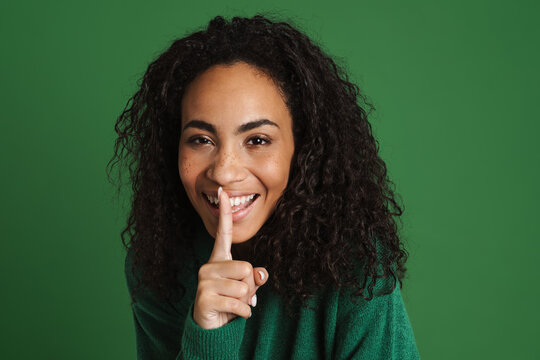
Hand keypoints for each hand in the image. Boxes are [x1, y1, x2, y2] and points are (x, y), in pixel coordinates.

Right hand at [193, 187, 268, 328]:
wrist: (211, 327)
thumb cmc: (230, 302)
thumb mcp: (246, 288)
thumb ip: (254, 277)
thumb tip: (261, 274)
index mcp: (219, 259)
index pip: (223, 233)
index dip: (225, 213)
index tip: (222, 191)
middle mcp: (209, 266)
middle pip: (246, 267)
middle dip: (250, 286)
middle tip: (239, 296)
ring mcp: (204, 281)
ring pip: (244, 287)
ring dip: (246, 301)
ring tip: (233, 305)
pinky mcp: (204, 297)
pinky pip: (238, 303)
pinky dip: (243, 312)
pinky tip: (231, 314)